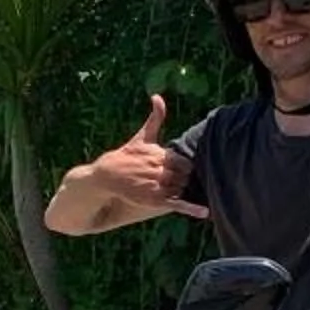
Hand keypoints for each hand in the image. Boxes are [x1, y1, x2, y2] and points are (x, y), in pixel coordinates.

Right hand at [94, 95, 209, 220]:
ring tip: (178, 190)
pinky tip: (204, 213)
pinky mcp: (153, 201)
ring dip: (184, 190)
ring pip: (181, 188)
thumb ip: (155, 118)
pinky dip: (191, 209)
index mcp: (159, 154)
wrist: (104, 176)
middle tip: (176, 180)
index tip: (179, 169)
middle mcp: (159, 170)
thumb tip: (157, 96)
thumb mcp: (141, 137)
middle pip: (185, 175)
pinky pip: (177, 204)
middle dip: (184, 178)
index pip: (184, 162)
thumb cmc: (124, 156)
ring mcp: (156, 186)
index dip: (183, 166)